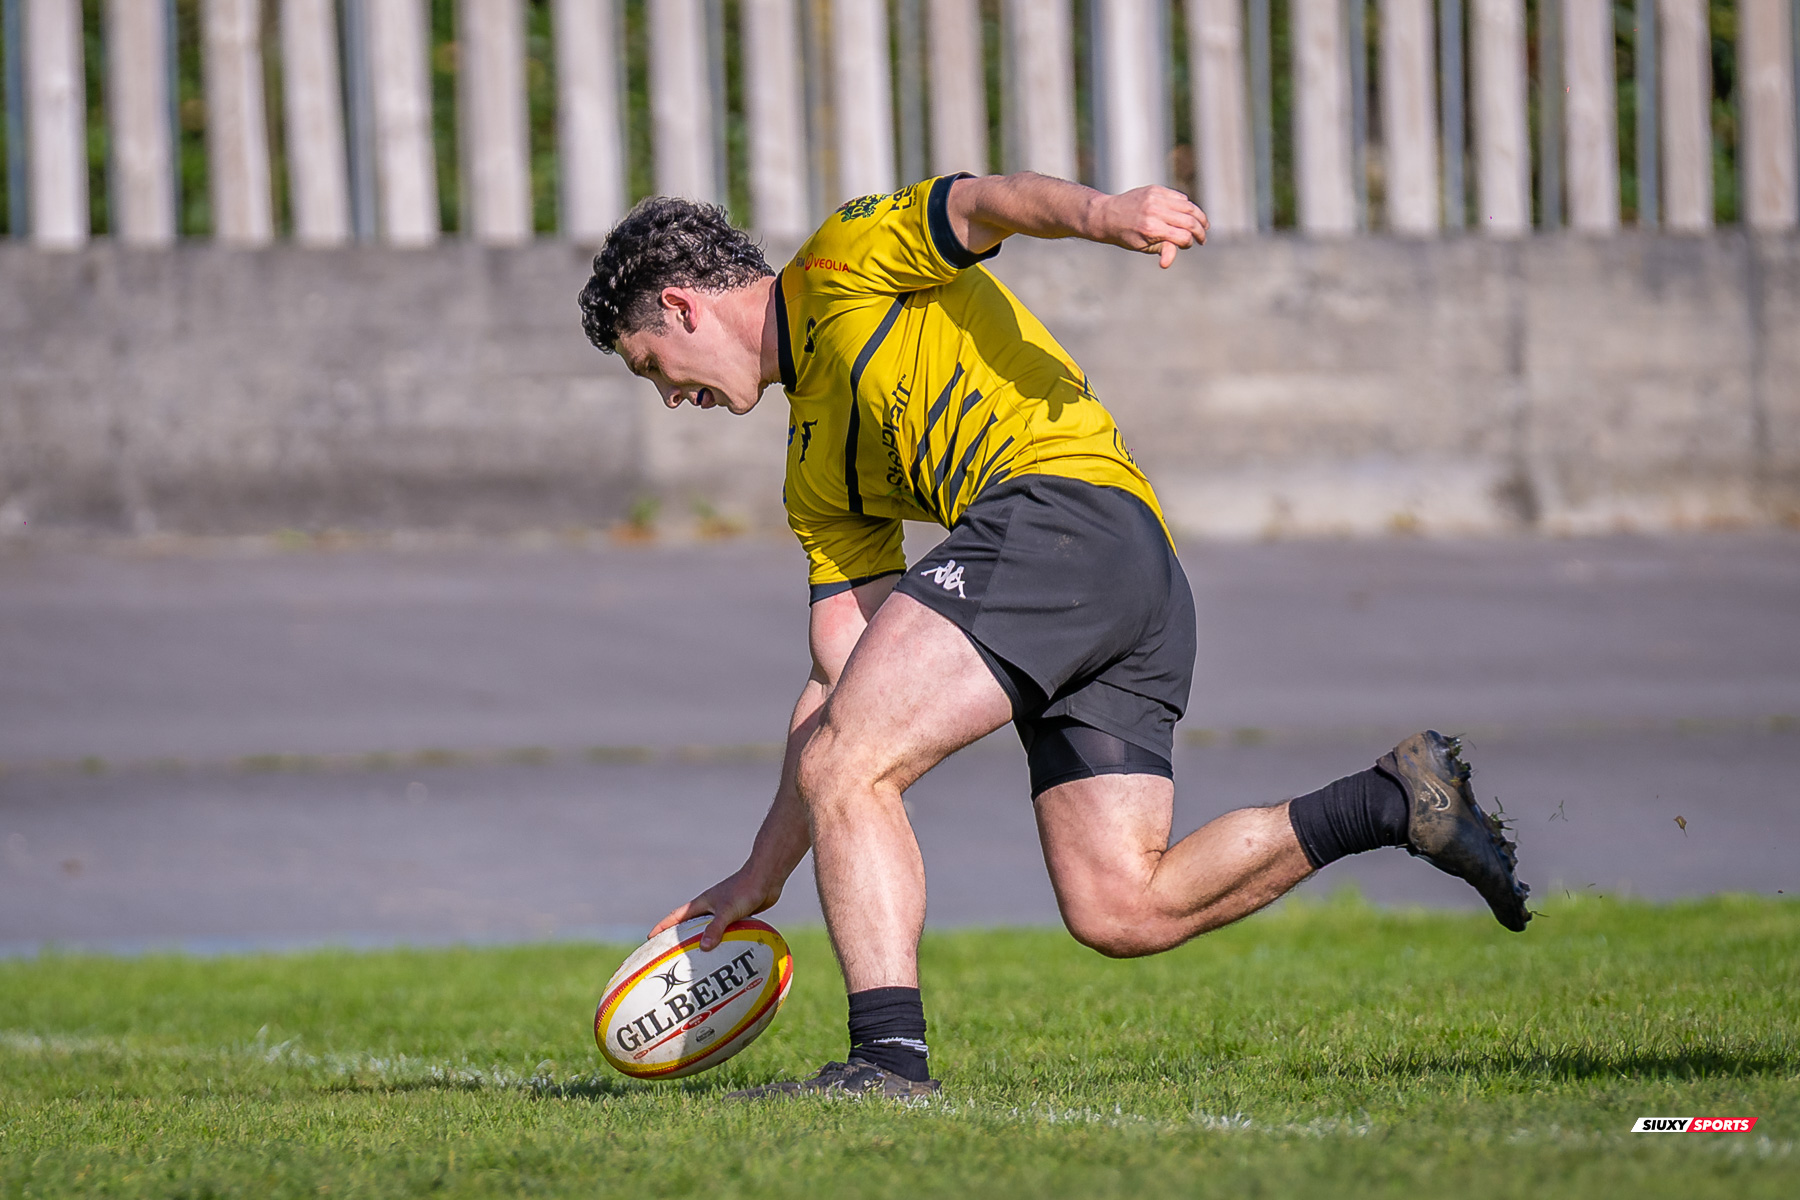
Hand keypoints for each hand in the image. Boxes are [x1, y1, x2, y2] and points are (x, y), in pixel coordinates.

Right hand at [648, 863, 782, 951]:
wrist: (767, 878)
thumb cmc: (745, 890)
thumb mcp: (727, 911)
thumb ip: (715, 928)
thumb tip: (703, 948)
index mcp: (701, 904)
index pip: (675, 917)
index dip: (662, 928)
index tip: (649, 939)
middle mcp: (709, 908)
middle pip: (689, 926)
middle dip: (678, 939)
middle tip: (669, 955)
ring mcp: (723, 912)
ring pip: (708, 932)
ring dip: (701, 944)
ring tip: (696, 962)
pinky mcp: (737, 916)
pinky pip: (725, 934)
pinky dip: (722, 945)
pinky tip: (726, 958)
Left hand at [1090, 185, 1208, 267]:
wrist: (1108, 215)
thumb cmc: (1127, 235)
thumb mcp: (1143, 247)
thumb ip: (1162, 250)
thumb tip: (1167, 263)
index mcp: (1152, 229)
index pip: (1183, 236)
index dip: (1189, 243)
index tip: (1188, 245)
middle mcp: (1155, 211)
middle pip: (1189, 221)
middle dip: (1200, 231)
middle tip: (1203, 238)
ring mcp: (1156, 198)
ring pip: (1188, 206)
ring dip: (1199, 217)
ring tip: (1204, 225)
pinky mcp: (1155, 189)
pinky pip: (1178, 197)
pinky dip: (1186, 206)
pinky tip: (1188, 214)